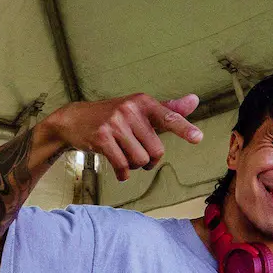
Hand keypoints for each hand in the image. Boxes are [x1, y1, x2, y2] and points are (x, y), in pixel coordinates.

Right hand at [42, 93, 201, 181]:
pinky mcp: (101, 138)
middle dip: (149, 159)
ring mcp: (114, 123)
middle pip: (156, 150)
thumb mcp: (140, 110)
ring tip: (125, 157)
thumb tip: (194, 100)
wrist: (74, 119)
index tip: (198, 138)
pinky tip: (120, 170)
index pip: (168, 117)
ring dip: (135, 166)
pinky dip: (123, 173)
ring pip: (140, 159)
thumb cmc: (114, 117)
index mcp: (143, 102)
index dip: (184, 129)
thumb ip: (168, 110)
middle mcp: (130, 109)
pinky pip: (123, 165)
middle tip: (137, 153)